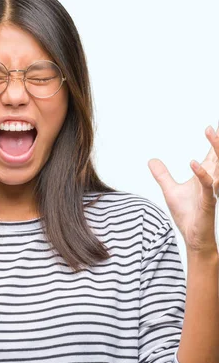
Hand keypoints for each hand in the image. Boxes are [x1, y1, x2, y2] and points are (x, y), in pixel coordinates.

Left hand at [148, 124, 218, 255]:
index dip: (213, 141)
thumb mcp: (170, 190)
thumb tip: (151, 160)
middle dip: (217, 141)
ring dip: (215, 149)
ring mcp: (212, 191)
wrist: (193, 236)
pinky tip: (192, 162)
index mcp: (206, 176)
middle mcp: (213, 181)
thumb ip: (162, 175)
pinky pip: (208, 186)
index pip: (212, 155)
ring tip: (210, 132)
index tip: (212, 125)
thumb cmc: (187, 214)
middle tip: (211, 126)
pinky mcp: (208, 202)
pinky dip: (201, 174)